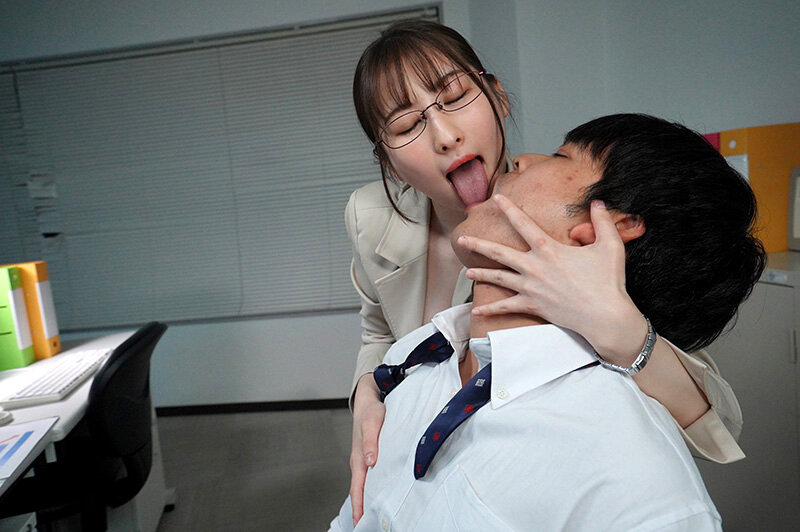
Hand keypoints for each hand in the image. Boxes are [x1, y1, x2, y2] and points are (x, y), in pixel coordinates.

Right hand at [349, 373, 384, 525]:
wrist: (369, 400)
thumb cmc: (371, 412)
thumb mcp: (372, 423)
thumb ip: (370, 442)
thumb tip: (370, 462)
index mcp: (358, 460)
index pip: (357, 490)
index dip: (359, 508)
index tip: (361, 525)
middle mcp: (360, 463)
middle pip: (360, 493)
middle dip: (363, 511)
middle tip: (370, 527)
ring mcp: (365, 461)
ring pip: (366, 486)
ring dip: (369, 501)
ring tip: (375, 518)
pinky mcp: (372, 457)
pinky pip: (371, 478)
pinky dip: (373, 489)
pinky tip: (381, 495)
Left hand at [457, 195, 644, 361]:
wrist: (605, 316)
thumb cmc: (608, 281)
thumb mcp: (610, 246)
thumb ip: (602, 222)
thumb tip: (597, 202)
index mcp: (549, 250)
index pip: (524, 224)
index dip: (509, 210)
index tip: (496, 198)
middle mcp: (534, 267)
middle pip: (499, 253)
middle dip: (478, 245)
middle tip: (461, 239)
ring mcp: (531, 288)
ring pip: (499, 279)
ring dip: (481, 275)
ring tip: (466, 273)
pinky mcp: (532, 306)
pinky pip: (507, 307)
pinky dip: (491, 310)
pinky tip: (477, 311)